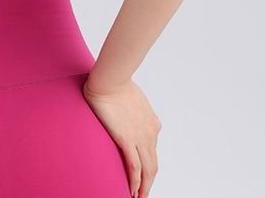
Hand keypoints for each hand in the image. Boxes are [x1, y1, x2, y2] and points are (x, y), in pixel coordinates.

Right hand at [82, 76, 160, 197]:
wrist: (110, 79)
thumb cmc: (115, 83)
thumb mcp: (130, 99)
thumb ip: (131, 111)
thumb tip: (122, 113)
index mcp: (152, 123)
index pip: (152, 150)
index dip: (148, 165)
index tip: (143, 175)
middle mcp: (150, 133)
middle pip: (153, 165)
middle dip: (149, 182)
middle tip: (143, 194)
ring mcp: (140, 137)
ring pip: (147, 170)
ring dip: (144, 187)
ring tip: (137, 197)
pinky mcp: (127, 139)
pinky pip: (134, 167)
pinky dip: (135, 181)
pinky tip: (131, 190)